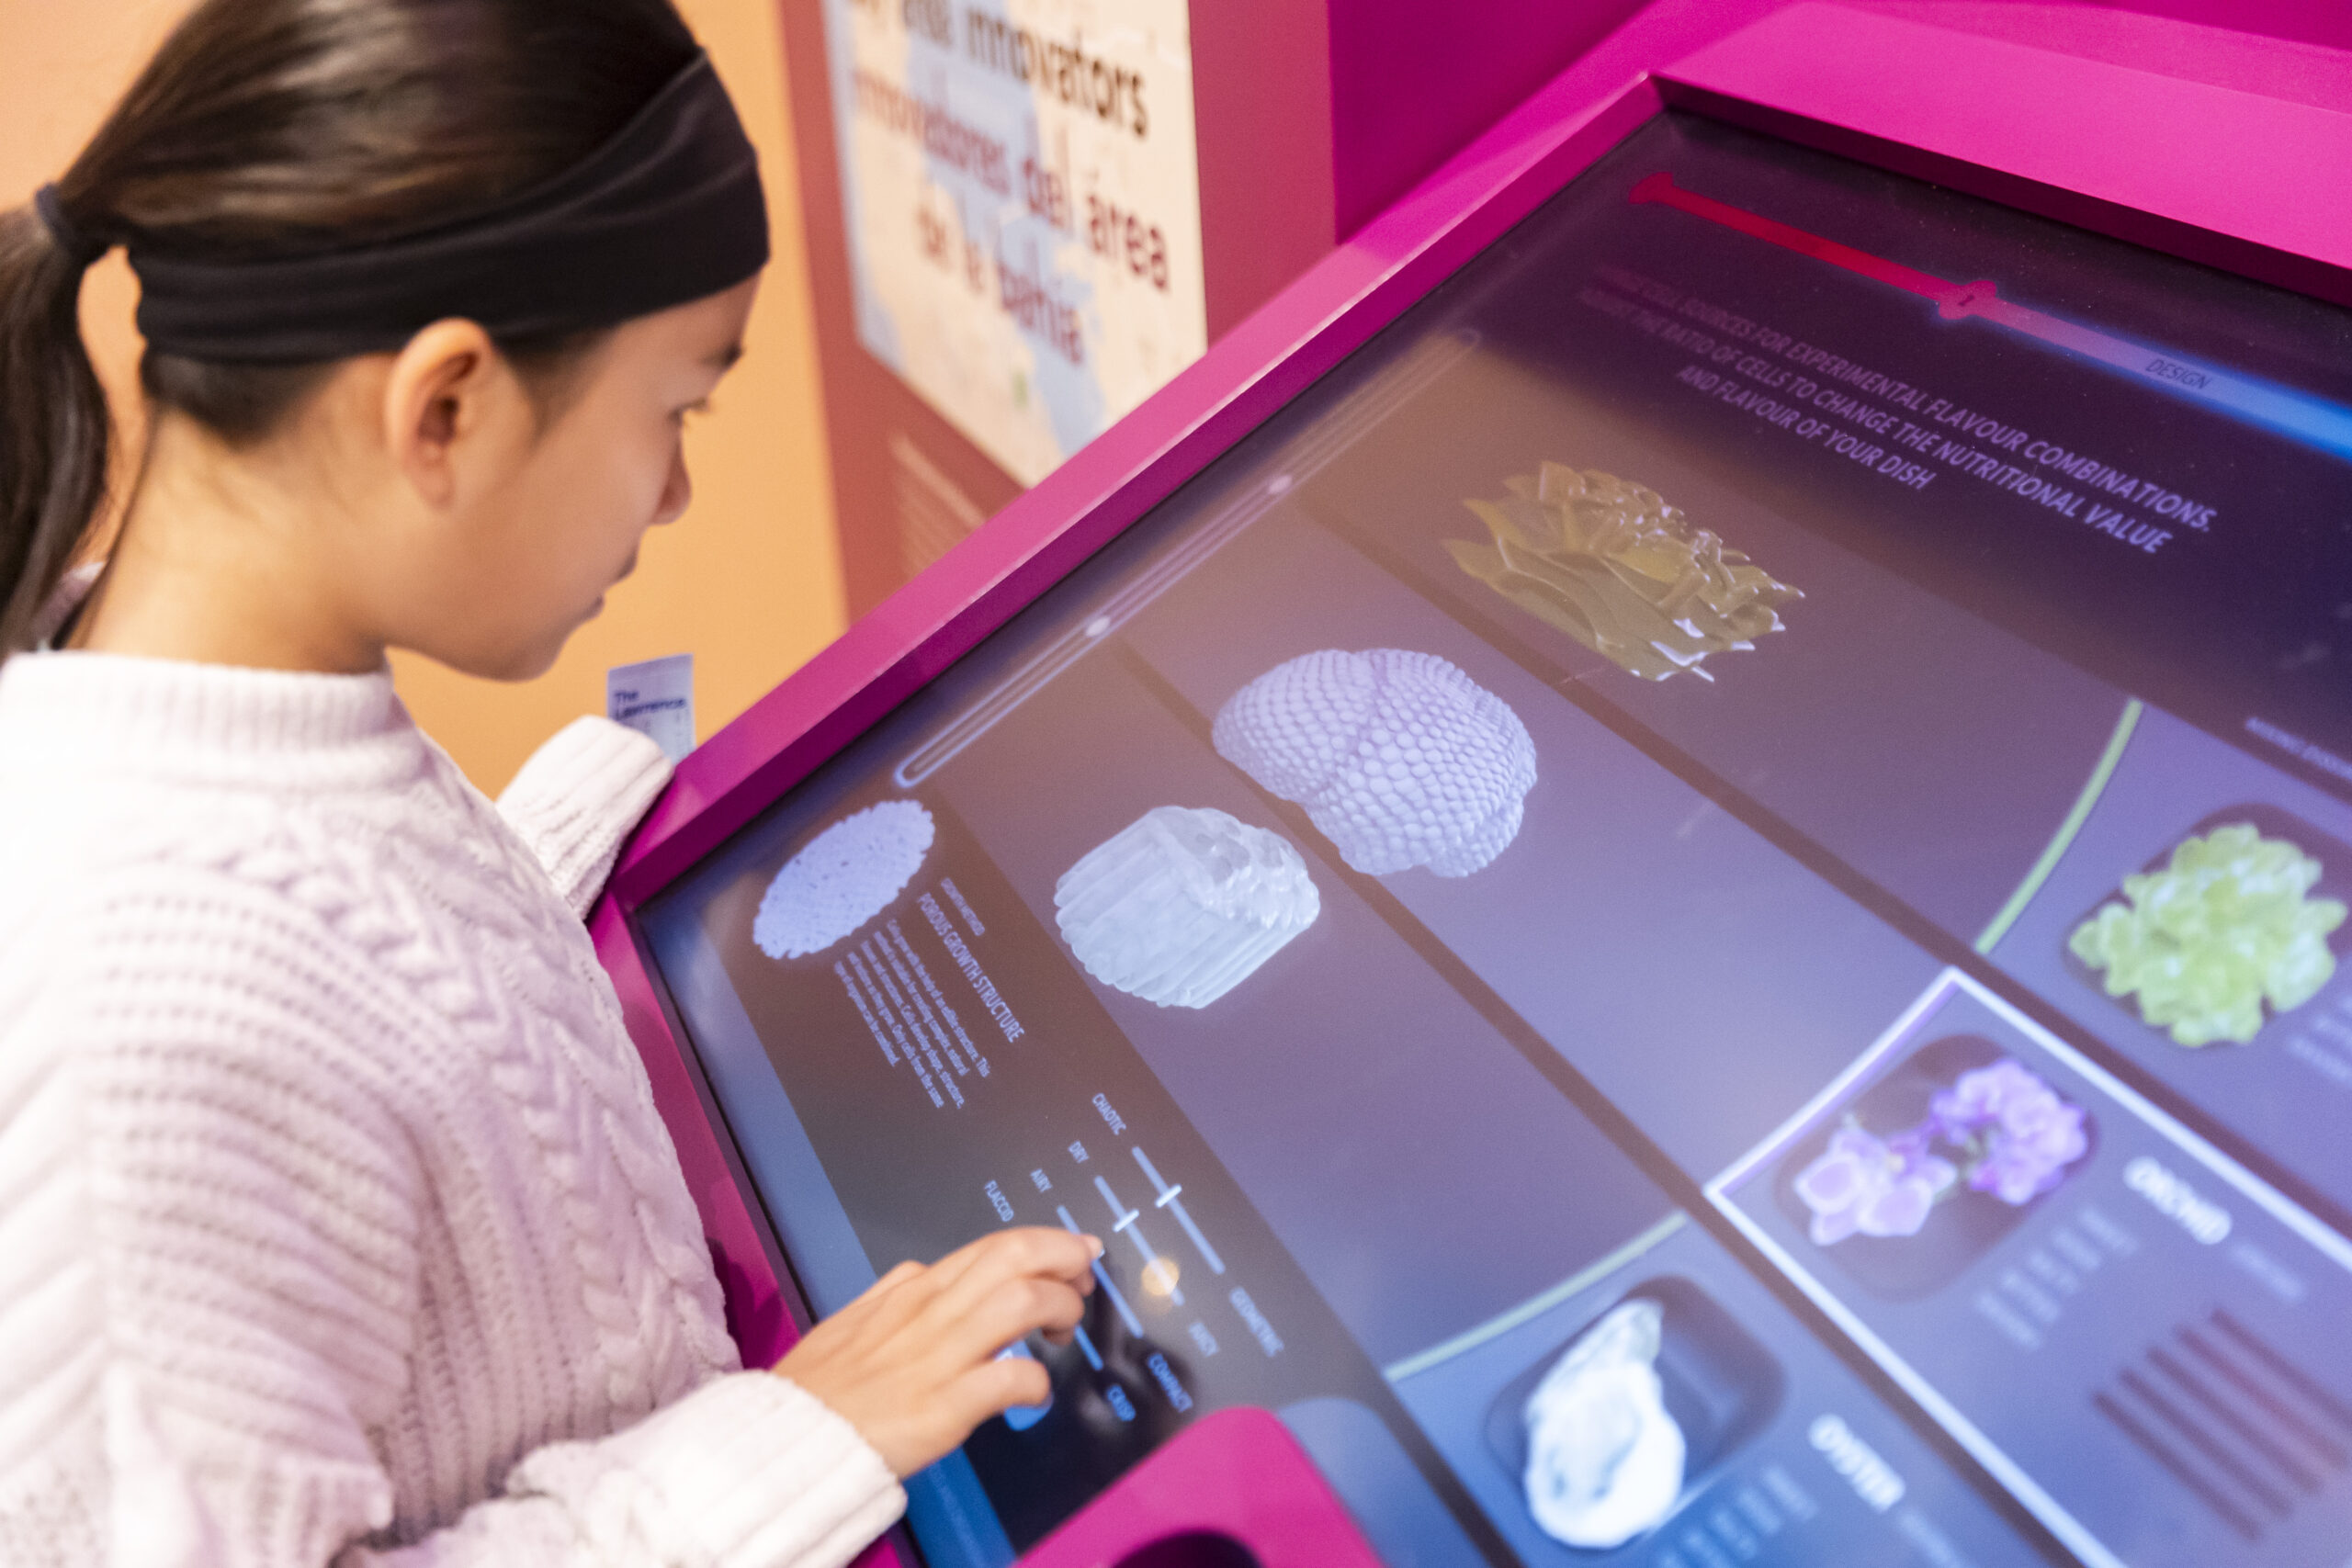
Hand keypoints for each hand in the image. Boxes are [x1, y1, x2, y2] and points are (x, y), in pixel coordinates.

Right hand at [775, 1226, 1101, 1476]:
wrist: (788, 1440)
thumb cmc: (819, 1388)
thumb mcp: (850, 1319)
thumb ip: (893, 1292)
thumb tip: (927, 1271)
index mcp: (913, 1290)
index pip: (995, 1245)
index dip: (1048, 1243)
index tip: (1076, 1252)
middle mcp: (931, 1311)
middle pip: (1017, 1257)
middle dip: (1066, 1260)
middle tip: (1083, 1282)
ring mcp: (939, 1356)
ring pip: (1022, 1302)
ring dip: (1060, 1310)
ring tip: (1063, 1334)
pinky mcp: (944, 1406)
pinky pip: (1011, 1378)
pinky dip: (1036, 1382)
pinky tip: (1034, 1394)